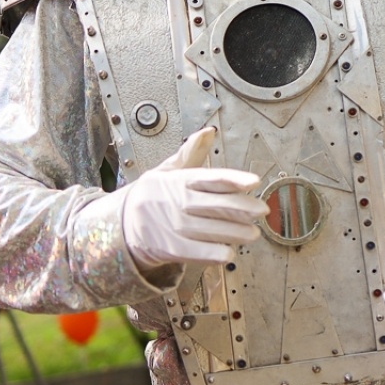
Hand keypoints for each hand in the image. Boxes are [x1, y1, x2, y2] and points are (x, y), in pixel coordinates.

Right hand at [121, 127, 267, 268]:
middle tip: (262, 211)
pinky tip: (229, 253)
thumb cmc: (153, 196)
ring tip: (253, 233)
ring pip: (210, 230)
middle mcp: (177, 202)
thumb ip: (190, 153)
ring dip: (235, 233)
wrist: (122, 224)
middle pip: (215, 204)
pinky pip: (196, 252)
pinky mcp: (170, 248)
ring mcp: (173, 226)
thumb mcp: (166, 171)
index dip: (234, 179)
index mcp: (179, 180)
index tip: (254, 182)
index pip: (210, 178)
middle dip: (242, 208)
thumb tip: (208, 131)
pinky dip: (213, 253)